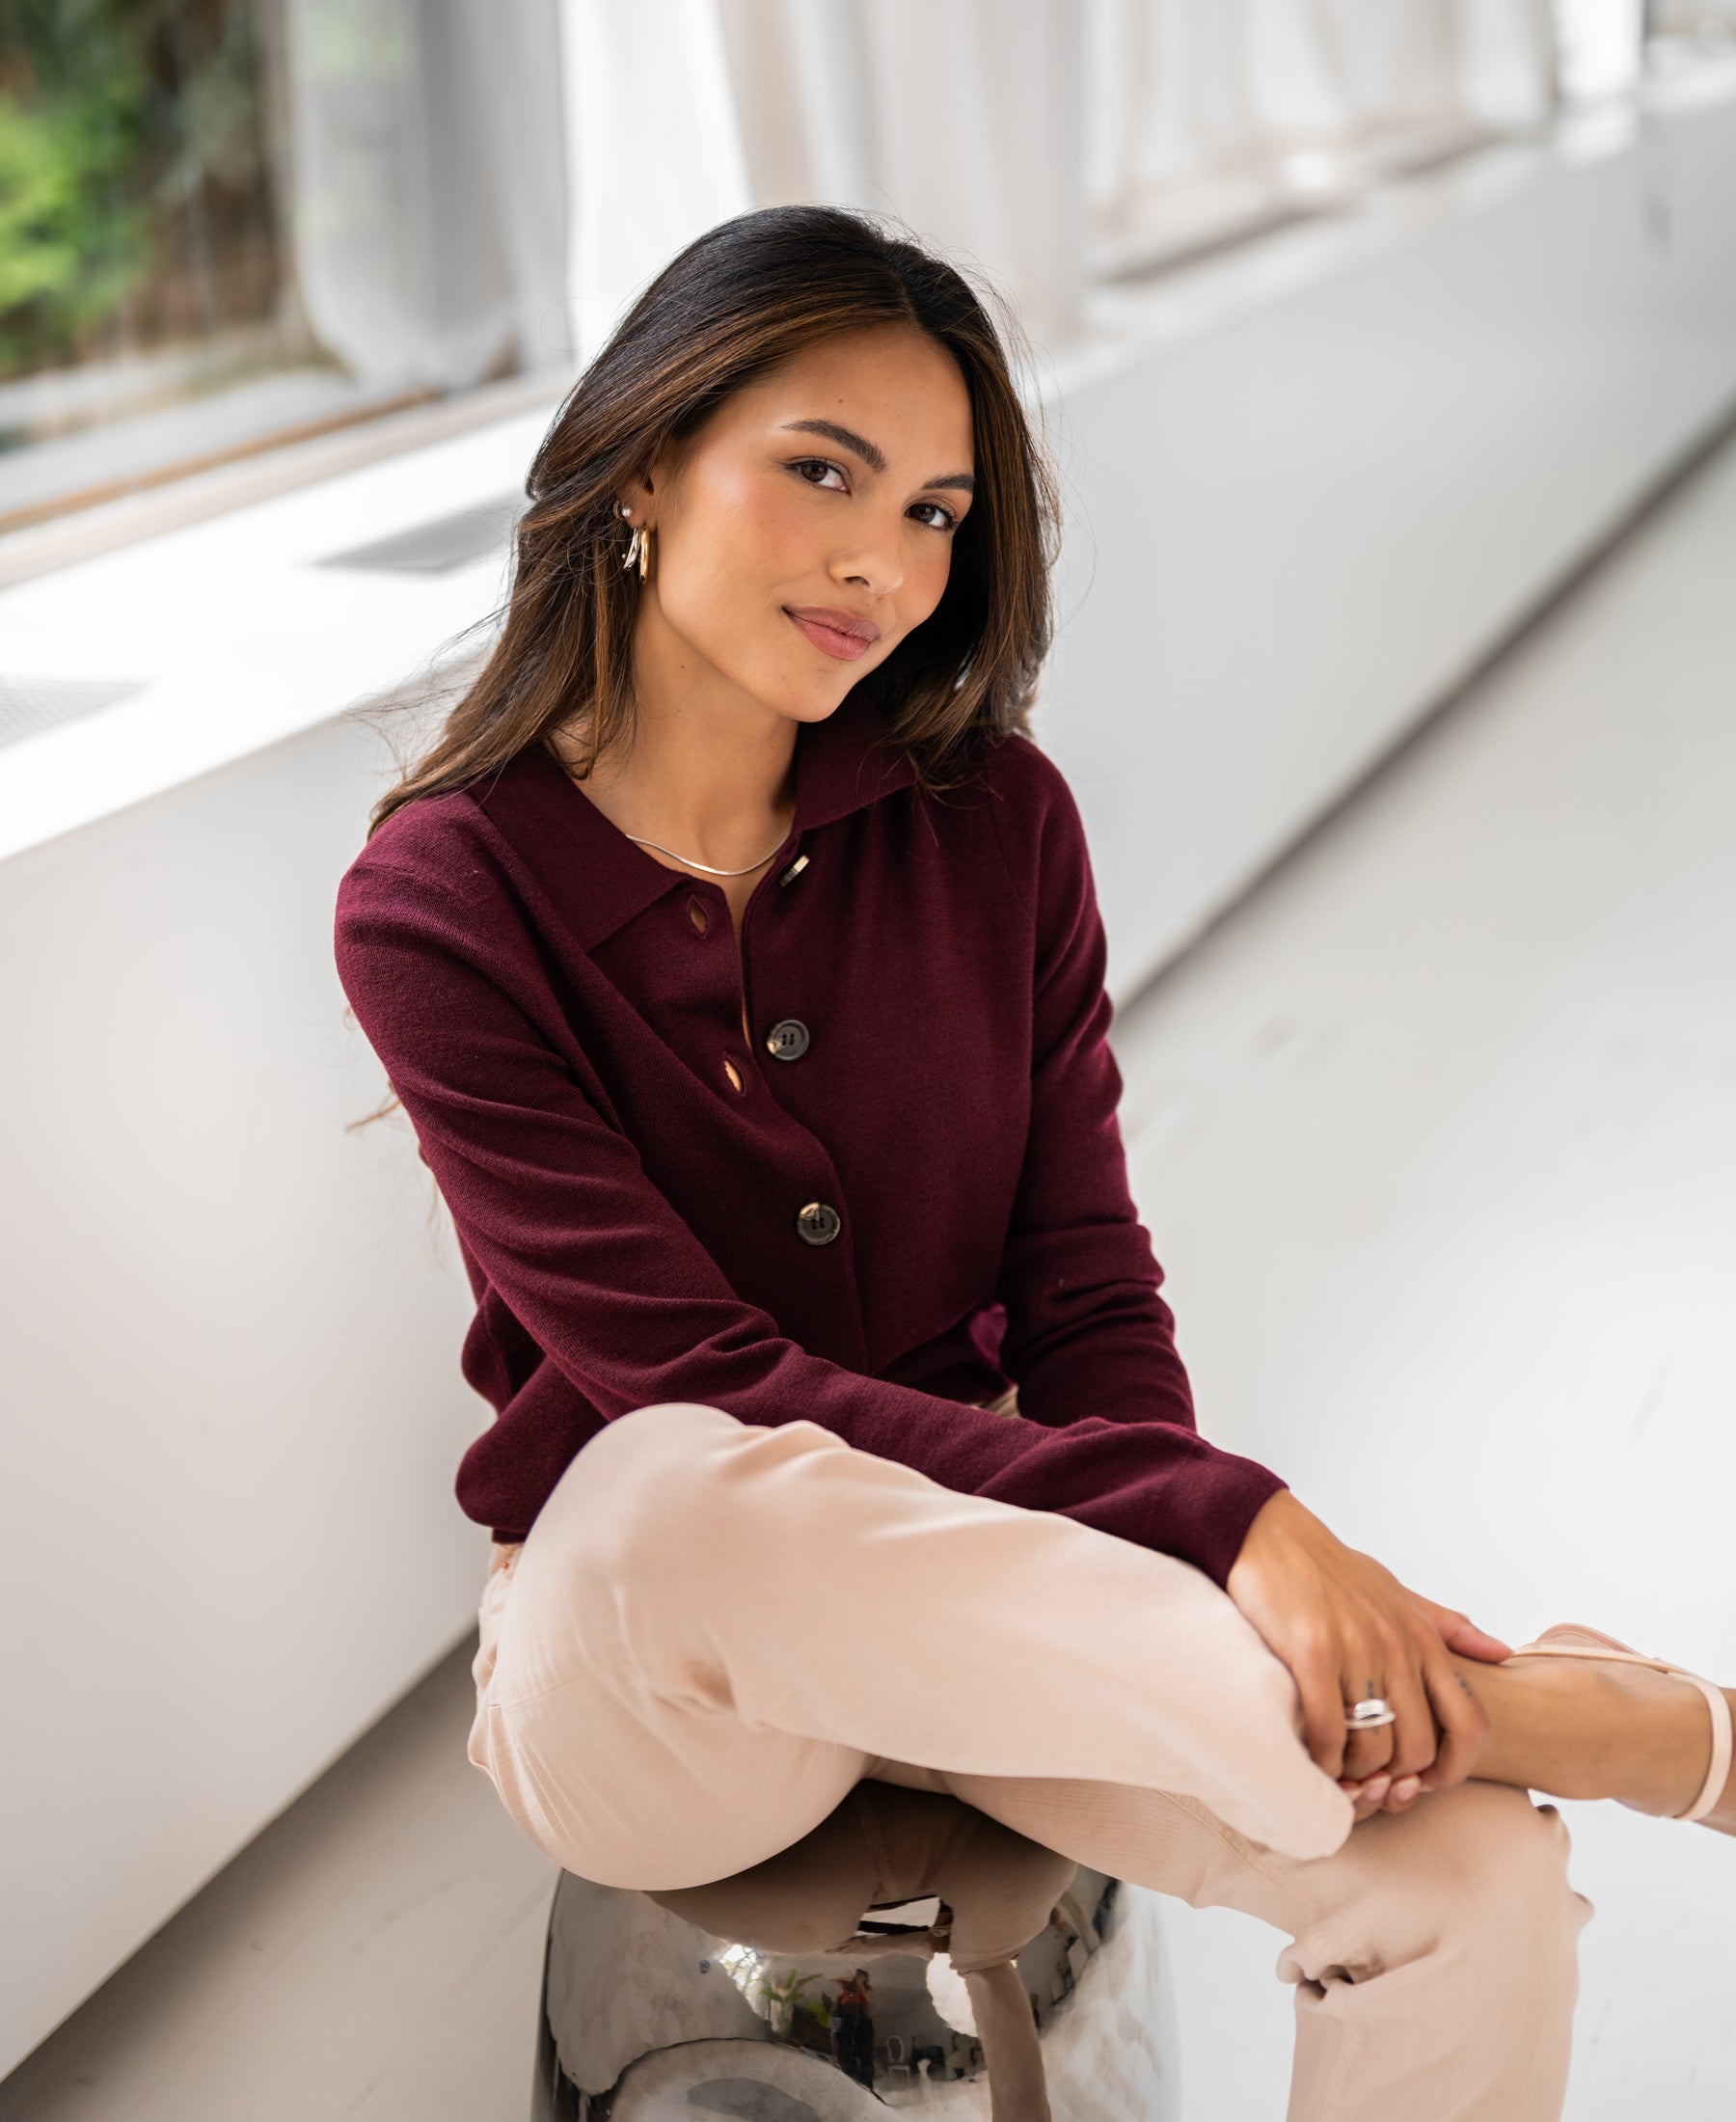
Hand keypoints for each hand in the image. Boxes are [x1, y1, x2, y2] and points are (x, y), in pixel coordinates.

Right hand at [1226, 1490, 1509, 1819]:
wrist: (1270, 1534)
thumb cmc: (1332, 1569)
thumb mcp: (1397, 1592)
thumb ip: (1447, 1627)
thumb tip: (1503, 1652)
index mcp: (1422, 1638)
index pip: (1469, 1721)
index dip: (1456, 1766)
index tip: (1427, 1779)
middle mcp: (1397, 1646)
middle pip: (1418, 1748)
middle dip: (1394, 1777)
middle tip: (1368, 1778)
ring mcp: (1356, 1649)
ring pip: (1373, 1747)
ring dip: (1354, 1772)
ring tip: (1336, 1767)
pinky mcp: (1312, 1651)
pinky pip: (1328, 1729)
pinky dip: (1322, 1757)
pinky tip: (1311, 1754)